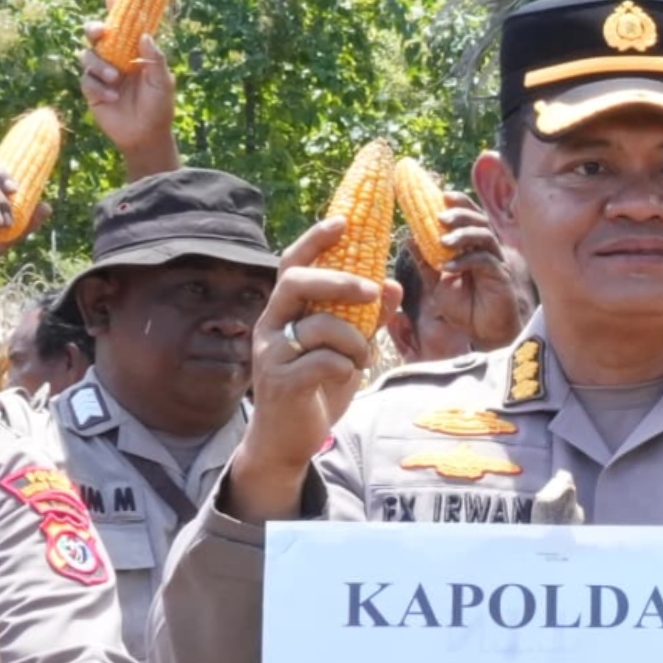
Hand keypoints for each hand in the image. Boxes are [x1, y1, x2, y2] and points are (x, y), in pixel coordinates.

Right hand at [231, 242, 387, 513]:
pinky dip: (345, 366)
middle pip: (297, 281)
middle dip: (338, 279)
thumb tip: (391, 285)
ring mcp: (272, 353)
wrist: (286, 442)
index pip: (292, 263)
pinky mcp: (281, 382)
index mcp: (284, 310)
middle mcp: (271, 324)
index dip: (316, 239)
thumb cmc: (315, 389)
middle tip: (371, 290)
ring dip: (354, 339)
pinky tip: (347, 377)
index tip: (344, 221)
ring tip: (362, 358)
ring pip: (319, 325)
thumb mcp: (346, 350)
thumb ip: (365, 318)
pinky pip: (323, 361)